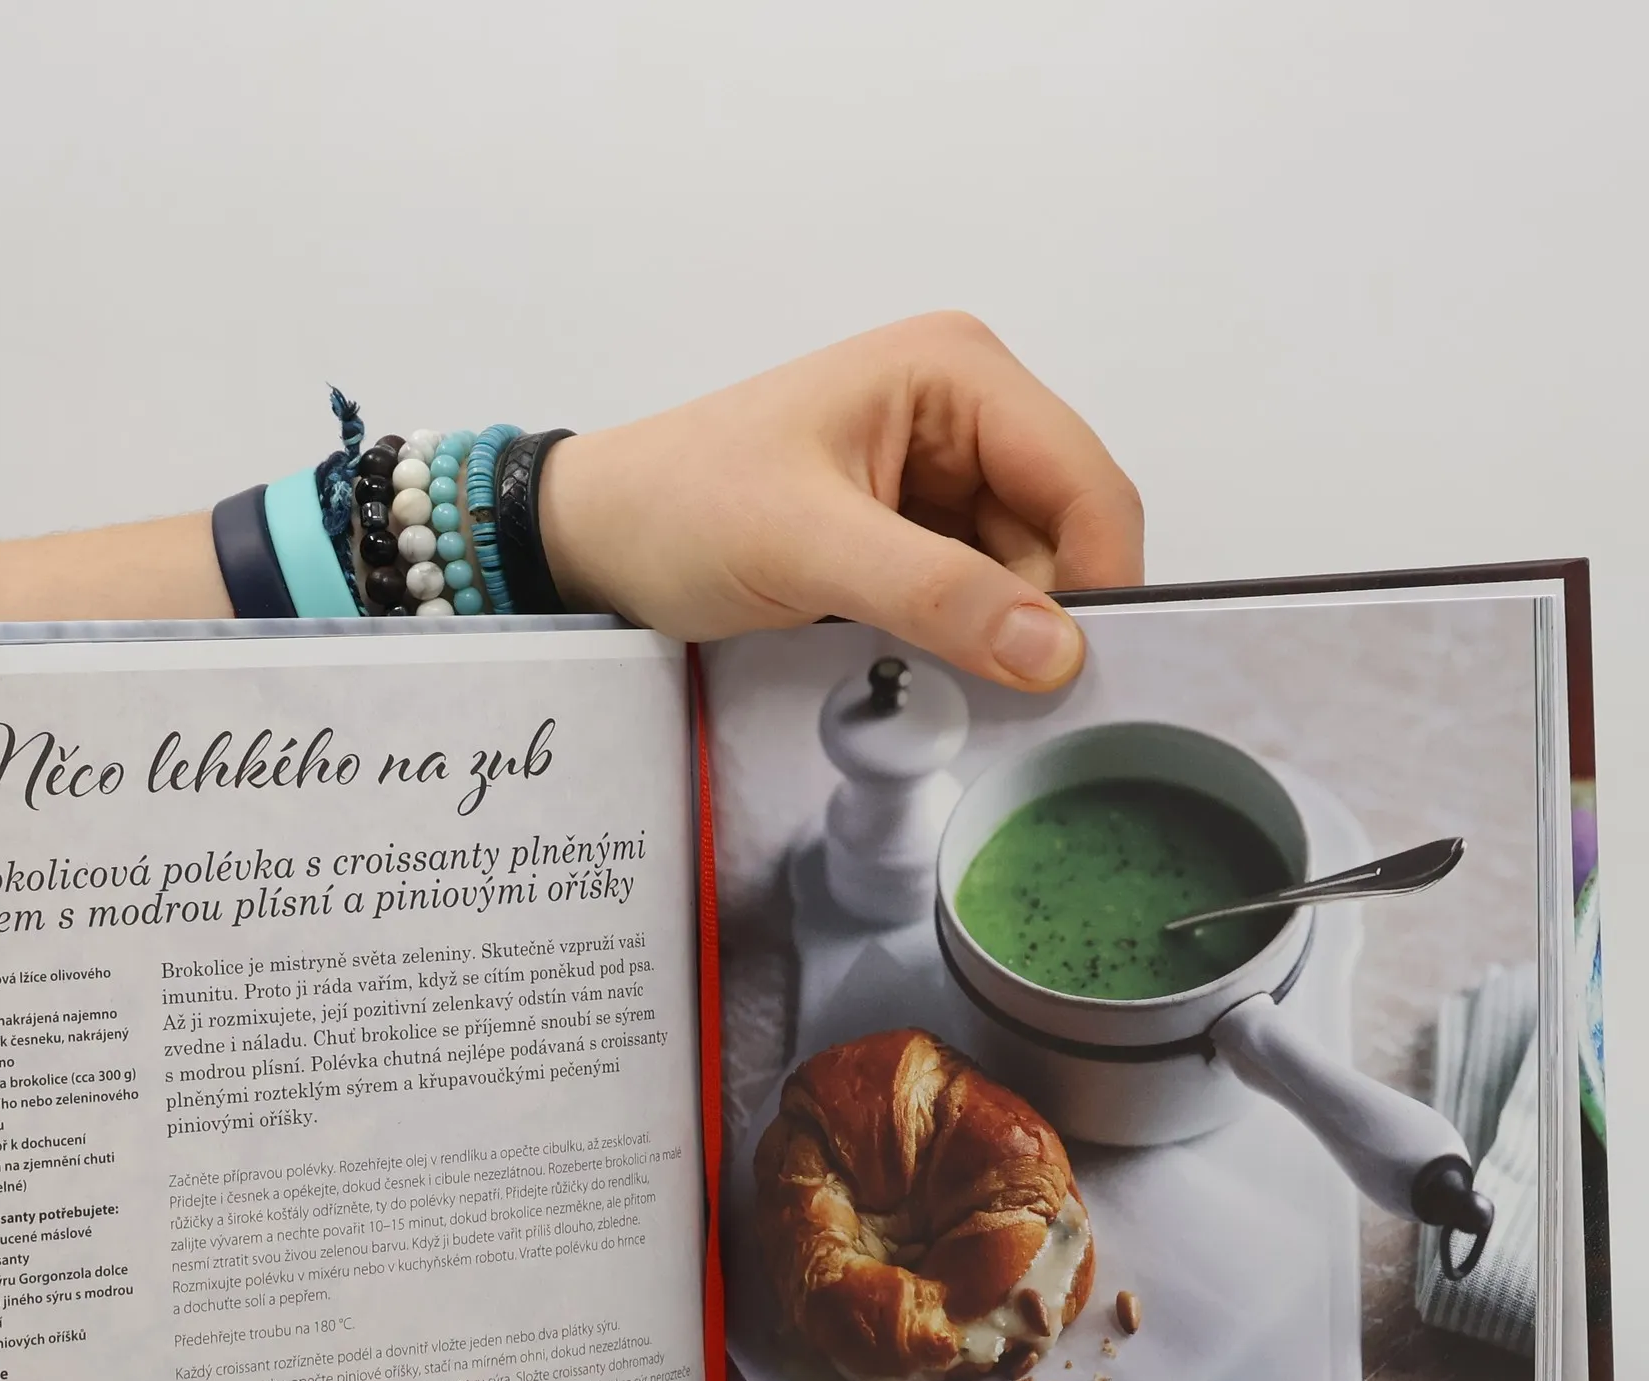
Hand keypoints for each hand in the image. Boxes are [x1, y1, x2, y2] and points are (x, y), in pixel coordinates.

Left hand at [540, 311, 1143, 689]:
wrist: (595, 536)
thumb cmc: (679, 508)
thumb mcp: (807, 548)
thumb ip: (936, 594)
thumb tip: (1056, 650)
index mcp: (957, 372)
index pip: (1084, 481)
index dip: (1099, 579)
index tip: (1076, 676)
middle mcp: (966, 411)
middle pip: (1065, 532)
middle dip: (1038, 615)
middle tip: (994, 693)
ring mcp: (940, 472)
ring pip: (1025, 574)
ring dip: (996, 634)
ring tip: (928, 672)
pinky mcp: (913, 529)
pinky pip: (976, 594)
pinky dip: (963, 638)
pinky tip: (917, 662)